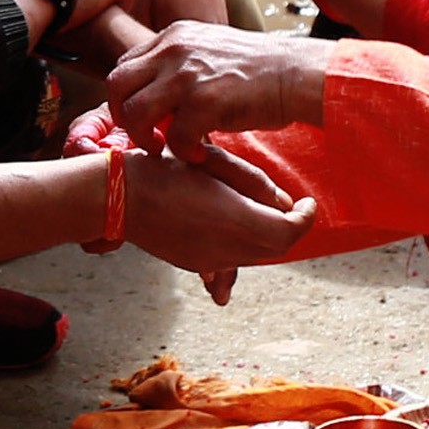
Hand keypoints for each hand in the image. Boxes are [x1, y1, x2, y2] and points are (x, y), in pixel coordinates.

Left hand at [105, 22, 334, 160]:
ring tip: (165, 148)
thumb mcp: (210, 51)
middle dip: (123, 117)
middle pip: (116, 84)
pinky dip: (184, 153)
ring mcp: (187, 75)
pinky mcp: (205, 102)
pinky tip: (201, 154)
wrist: (296, 74)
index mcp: (173, 36)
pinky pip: (174, 137)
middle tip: (145, 137)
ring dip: (144, 137)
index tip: (144, 117)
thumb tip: (156, 95)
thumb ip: (179, 66)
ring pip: (134, 112)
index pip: (125, 65)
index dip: (128, 96)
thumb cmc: (258, 71)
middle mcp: (174, 50)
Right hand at [123, 139, 318, 271]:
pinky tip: (231, 233)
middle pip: (275, 246)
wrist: (119, 195)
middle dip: (286, 226)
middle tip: (288, 205)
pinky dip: (240, 250)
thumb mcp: (215, 164)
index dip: (305, 218)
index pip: (289, 230)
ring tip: (257, 212)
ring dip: (263, 238)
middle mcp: (227, 248)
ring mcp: (208, 260)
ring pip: (254, 256)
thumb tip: (283, 203)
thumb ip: (254, 184)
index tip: (308, 202)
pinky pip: (228, 263)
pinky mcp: (192, 264)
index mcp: (236, 218)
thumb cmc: (166, 168)